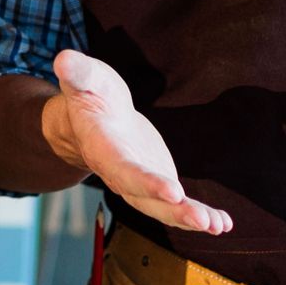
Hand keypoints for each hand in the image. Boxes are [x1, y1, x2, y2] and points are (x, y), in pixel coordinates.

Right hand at [45, 49, 232, 234]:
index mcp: (103, 149)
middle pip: (145, 198)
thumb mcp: (84, 78)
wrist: (94, 118)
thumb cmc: (90, 94)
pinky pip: (177, 205)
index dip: (147, 182)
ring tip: (216, 225)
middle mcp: (121, 173)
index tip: (173, 191)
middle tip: (201, 220)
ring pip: (163, 208)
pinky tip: (223, 223)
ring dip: (190, 218)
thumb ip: (77, 72)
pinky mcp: (158, 183)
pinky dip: (200, 216)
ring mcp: (141, 183)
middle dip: (173, 210)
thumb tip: (62, 59)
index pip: (124, 170)